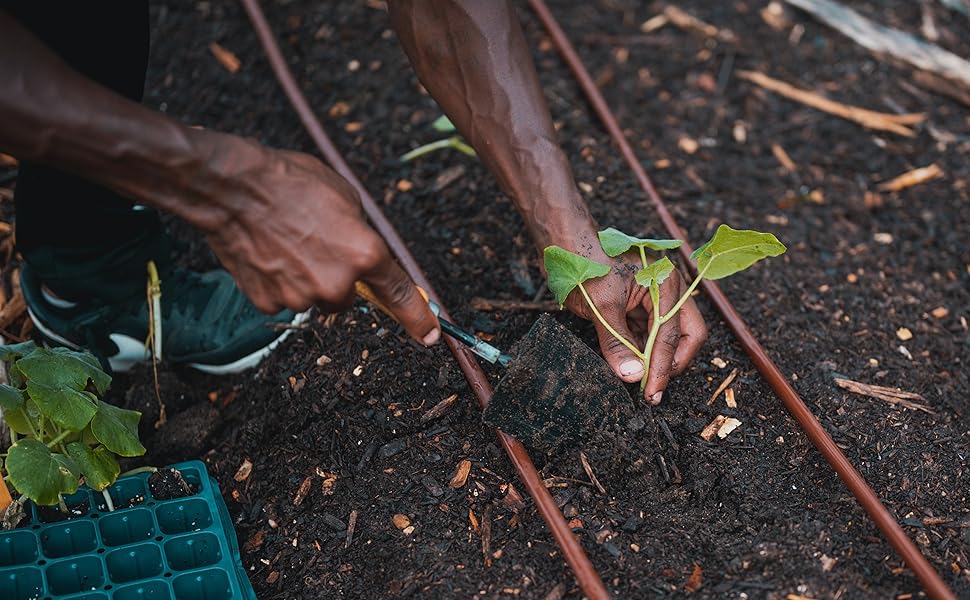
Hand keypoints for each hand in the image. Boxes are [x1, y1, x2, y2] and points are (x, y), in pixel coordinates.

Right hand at [197, 140, 439, 345]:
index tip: (430, 336)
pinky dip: (278, 282)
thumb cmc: (291, 183)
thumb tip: (364, 254)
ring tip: (286, 243)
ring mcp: (302, 297)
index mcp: (365, 254)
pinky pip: (284, 298)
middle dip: (339, 277)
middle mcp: (337, 283)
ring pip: (315, 298)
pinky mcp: (270, 303)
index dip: (418, 319)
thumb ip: (362, 233)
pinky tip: (268, 254)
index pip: (399, 295)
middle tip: (316, 244)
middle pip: (349, 297)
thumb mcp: (346, 198)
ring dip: (307, 279)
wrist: (233, 189)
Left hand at [558, 232, 706, 403]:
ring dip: (653, 360)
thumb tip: (632, 375)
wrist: (563, 243)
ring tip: (639, 382)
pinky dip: (639, 351)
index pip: (672, 334)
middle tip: (652, 389)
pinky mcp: (634, 308)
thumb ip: (617, 343)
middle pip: (684, 335)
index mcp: (666, 284)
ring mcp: (651, 300)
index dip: (663, 366)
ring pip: (664, 337)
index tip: (652, 391)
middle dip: (670, 363)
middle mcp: (665, 292)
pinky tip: (628, 365)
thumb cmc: (586, 262)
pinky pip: (644, 334)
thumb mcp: (602, 306)